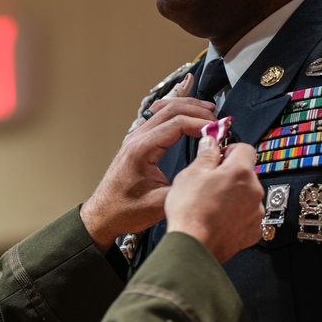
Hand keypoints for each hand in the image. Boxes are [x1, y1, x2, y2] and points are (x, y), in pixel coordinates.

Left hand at [81, 85, 216, 250]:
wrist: (103, 215)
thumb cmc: (124, 210)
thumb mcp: (159, 204)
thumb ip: (184, 187)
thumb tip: (207, 173)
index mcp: (141, 149)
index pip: (176, 124)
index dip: (201, 124)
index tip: (218, 130)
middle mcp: (136, 139)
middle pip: (170, 110)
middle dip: (197, 110)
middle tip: (217, 118)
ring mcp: (135, 139)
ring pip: (162, 109)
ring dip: (186, 106)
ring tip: (206, 109)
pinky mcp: (137, 143)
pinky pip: (156, 117)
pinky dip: (174, 110)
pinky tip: (183, 109)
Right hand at [165, 137, 264, 263]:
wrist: (194, 246)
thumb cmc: (191, 212)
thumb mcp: (191, 174)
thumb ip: (206, 154)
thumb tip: (211, 142)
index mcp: (240, 171)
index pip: (245, 148)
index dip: (229, 150)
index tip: (218, 157)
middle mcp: (254, 190)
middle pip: (245, 173)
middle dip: (229, 175)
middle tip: (208, 183)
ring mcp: (256, 212)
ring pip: (246, 195)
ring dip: (233, 196)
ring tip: (210, 204)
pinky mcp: (253, 231)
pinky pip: (247, 216)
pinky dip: (236, 215)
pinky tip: (218, 219)